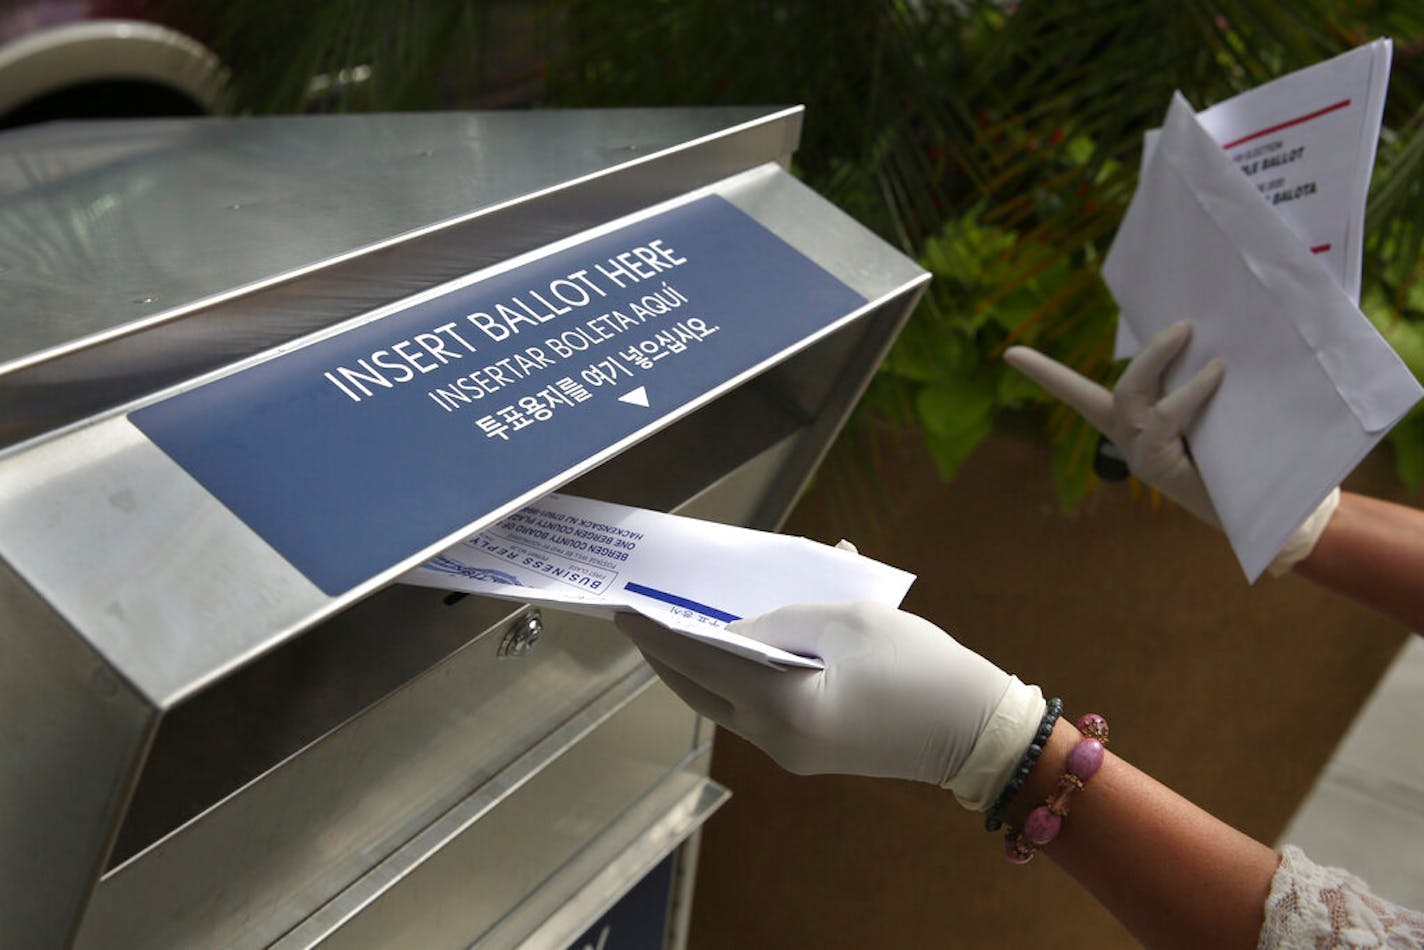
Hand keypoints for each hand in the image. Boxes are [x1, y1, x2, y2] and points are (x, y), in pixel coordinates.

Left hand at [617, 602, 1044, 807]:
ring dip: (697, 670)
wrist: (974, 729)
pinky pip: (752, 712)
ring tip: (675, 632)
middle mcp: (774, 738)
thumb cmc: (917, 664)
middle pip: (699, 692)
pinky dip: (733, 680)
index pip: (699, 661)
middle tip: (639, 622)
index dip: (657, 633)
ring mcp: (789, 753)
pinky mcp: (807, 754)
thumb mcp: (845, 621)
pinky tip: (730, 652)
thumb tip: (735, 630)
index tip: (623, 611)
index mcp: (782, 703)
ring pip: (722, 705)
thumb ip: (781, 622)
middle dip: (666, 656)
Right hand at [1004, 322, 1338, 572]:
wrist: (1267, 513)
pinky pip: (1164, 418)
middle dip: (1149, 353)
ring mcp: (1141, 455)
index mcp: (1132, 426)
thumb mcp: (1217, 414)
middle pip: (1120, 387)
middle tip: (1185, 325)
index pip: (1079, 395)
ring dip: (1161, 362)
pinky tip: (1215, 376)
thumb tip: (1216, 340)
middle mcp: (1129, 440)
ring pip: (1133, 396)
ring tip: (1201, 344)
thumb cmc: (1247, 459)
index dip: (1044, 374)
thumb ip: (1204, 385)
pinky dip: (1189, 392)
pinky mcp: (1156, 467)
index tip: (1009, 353)